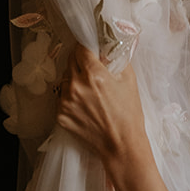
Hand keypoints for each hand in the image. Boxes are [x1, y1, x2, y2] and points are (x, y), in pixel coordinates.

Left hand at [56, 44, 150, 169]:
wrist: (120, 144)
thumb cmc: (128, 114)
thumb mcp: (129, 80)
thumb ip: (116, 59)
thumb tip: (107, 48)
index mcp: (94, 74)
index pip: (81, 49)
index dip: (85, 46)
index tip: (88, 47)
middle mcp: (76, 85)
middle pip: (70, 61)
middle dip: (79, 60)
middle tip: (90, 66)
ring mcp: (65, 101)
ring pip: (65, 79)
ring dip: (74, 78)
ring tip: (88, 89)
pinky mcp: (60, 115)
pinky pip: (61, 97)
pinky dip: (70, 96)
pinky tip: (83, 103)